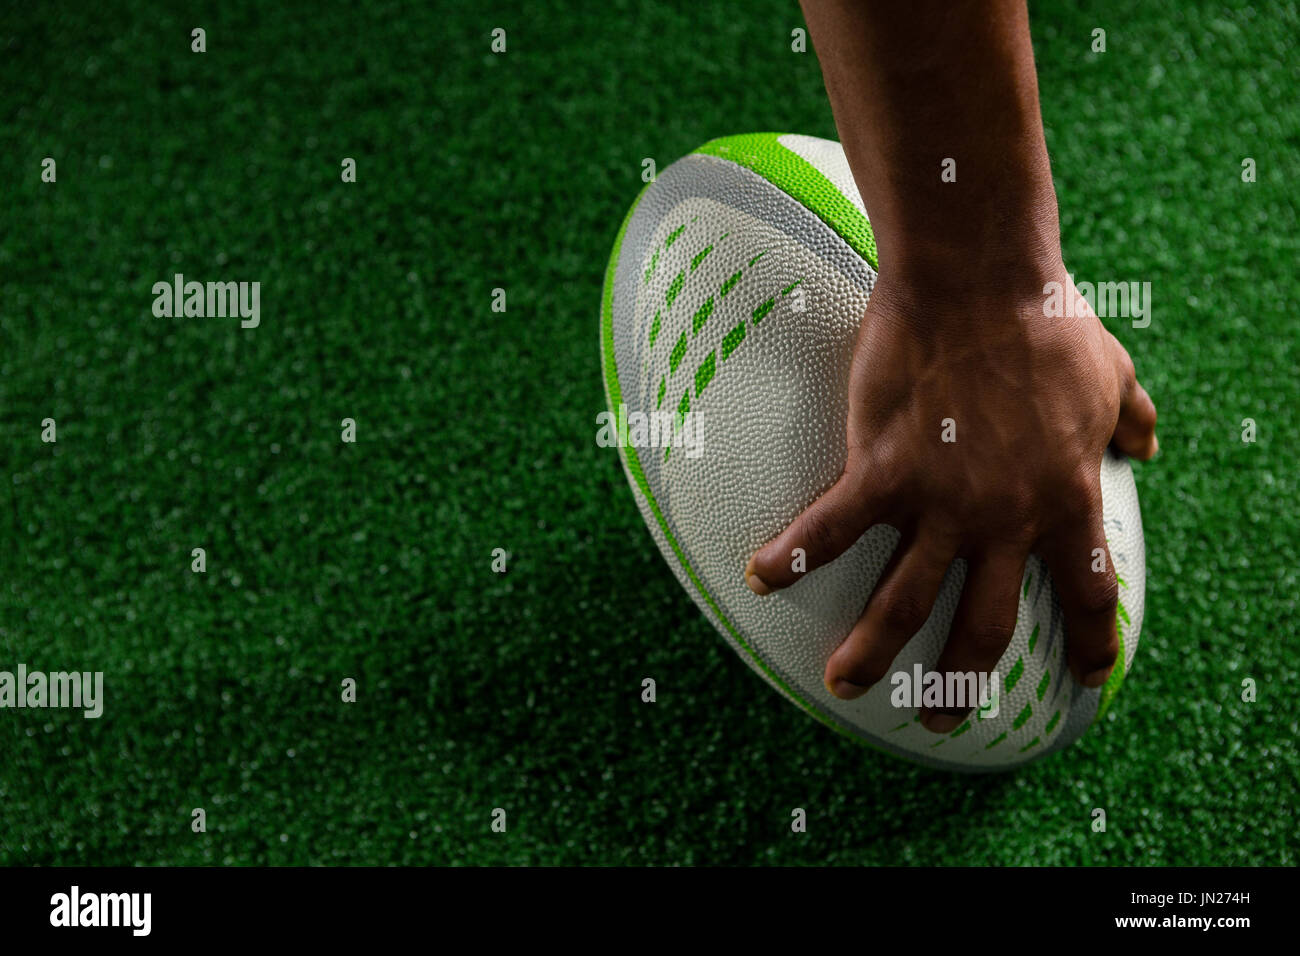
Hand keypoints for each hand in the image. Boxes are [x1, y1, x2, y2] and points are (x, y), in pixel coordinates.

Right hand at [743, 263, 1157, 731]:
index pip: (1088, 588)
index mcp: (1061, 499)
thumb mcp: (1109, 371)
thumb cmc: (1044, 321)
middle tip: (942, 720)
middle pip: (984, 624)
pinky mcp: (883, 471)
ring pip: (903, 601)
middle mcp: (1003, 519)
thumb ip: (1127, 414)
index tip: (1083, 673)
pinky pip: (831, 530)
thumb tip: (1146, 442)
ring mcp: (941, 502)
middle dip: (962, 683)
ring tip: (845, 684)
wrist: (979, 282)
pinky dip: (792, 558)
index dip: (1090, 638)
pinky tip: (758, 579)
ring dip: (873, 653)